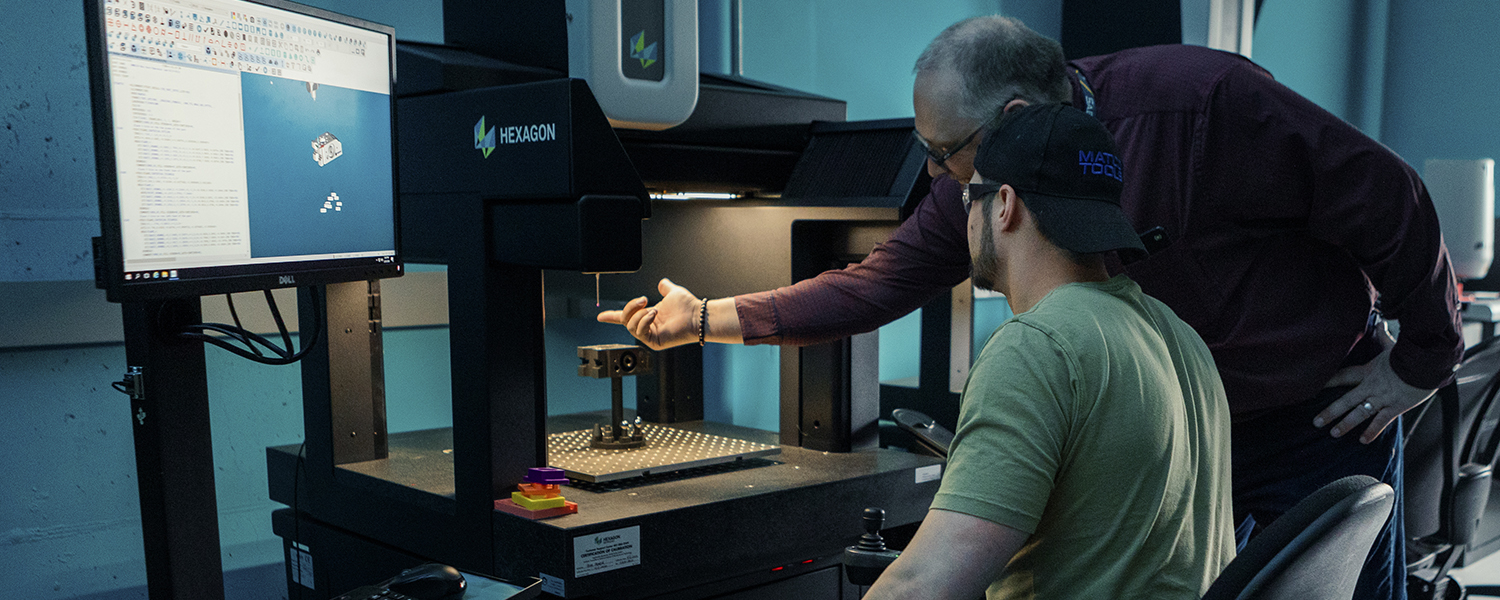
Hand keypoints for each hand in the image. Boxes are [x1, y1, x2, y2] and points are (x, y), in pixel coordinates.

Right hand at [595, 278, 700, 349]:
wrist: (697, 316)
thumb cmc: (688, 307)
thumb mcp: (672, 293)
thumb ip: (665, 287)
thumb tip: (662, 283)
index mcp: (648, 316)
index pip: (626, 317)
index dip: (612, 316)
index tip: (600, 316)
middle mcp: (647, 327)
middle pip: (625, 319)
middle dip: (630, 307)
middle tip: (644, 299)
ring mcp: (650, 336)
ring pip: (630, 326)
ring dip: (639, 314)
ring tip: (654, 309)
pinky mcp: (654, 342)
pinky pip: (639, 332)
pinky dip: (644, 320)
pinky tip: (654, 314)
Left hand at [1313, 325, 1437, 443]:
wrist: (1428, 363)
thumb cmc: (1411, 354)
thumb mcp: (1394, 346)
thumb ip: (1384, 338)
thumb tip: (1380, 325)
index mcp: (1368, 372)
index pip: (1342, 376)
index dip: (1327, 382)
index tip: (1313, 388)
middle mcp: (1370, 387)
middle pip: (1345, 400)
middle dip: (1330, 412)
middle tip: (1316, 422)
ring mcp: (1381, 398)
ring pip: (1359, 414)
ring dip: (1345, 425)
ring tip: (1333, 433)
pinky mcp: (1395, 407)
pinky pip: (1380, 421)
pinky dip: (1372, 432)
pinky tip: (1362, 441)